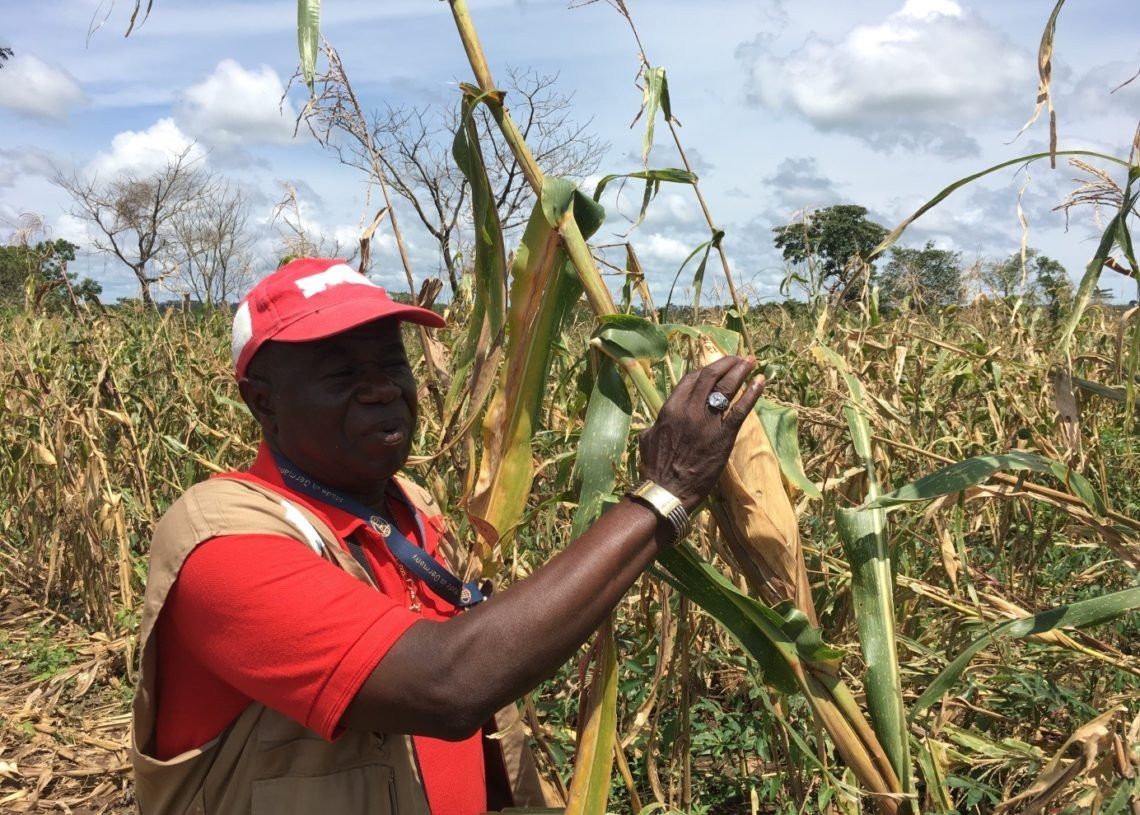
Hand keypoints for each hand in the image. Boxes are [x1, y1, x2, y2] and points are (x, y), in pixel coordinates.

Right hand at [638, 355, 764, 510]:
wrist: (667, 491)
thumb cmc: (654, 468)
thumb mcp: (648, 438)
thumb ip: (658, 424)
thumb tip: (659, 421)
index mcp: (670, 408)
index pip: (691, 379)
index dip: (705, 370)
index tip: (715, 367)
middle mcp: (689, 409)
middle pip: (711, 376)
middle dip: (726, 363)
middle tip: (738, 358)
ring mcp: (707, 421)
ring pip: (726, 387)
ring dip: (740, 371)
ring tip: (750, 362)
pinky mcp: (723, 436)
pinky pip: (740, 410)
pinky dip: (752, 394)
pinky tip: (761, 382)